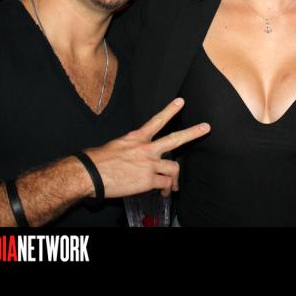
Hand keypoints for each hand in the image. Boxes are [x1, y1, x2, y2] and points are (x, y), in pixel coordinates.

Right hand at [85, 98, 209, 198]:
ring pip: (174, 168)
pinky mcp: (148, 180)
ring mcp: (148, 164)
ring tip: (173, 187)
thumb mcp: (115, 146)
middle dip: (193, 133)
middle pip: (175, 139)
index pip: (157, 121)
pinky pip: (165, 184)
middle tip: (206, 128)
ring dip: (175, 179)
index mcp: (136, 138)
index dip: (170, 110)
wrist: (90, 174)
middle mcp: (146, 148)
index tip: (180, 102)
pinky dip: (167, 190)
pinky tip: (164, 194)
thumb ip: (130, 148)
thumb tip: (133, 155)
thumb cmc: (97, 161)